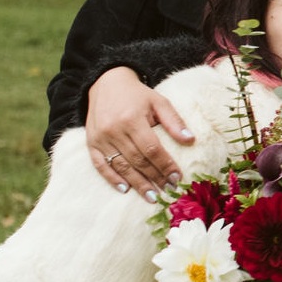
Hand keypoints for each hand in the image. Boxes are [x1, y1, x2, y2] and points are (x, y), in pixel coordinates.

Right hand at [86, 67, 191, 198]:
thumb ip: (174, 121)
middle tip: (169, 191)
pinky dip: (111, 178)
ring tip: (152, 197)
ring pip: (120, 166)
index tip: (177, 178)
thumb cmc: (138, 95)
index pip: (151, 149)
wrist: (106, 84)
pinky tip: (124, 189)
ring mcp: (100, 138)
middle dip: (154, 178)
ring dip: (137, 183)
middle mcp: (113, 130)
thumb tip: (191, 140)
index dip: (165, 165)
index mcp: (132, 119)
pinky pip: (99, 165)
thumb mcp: (159, 102)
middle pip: (137, 160)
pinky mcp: (90, 143)